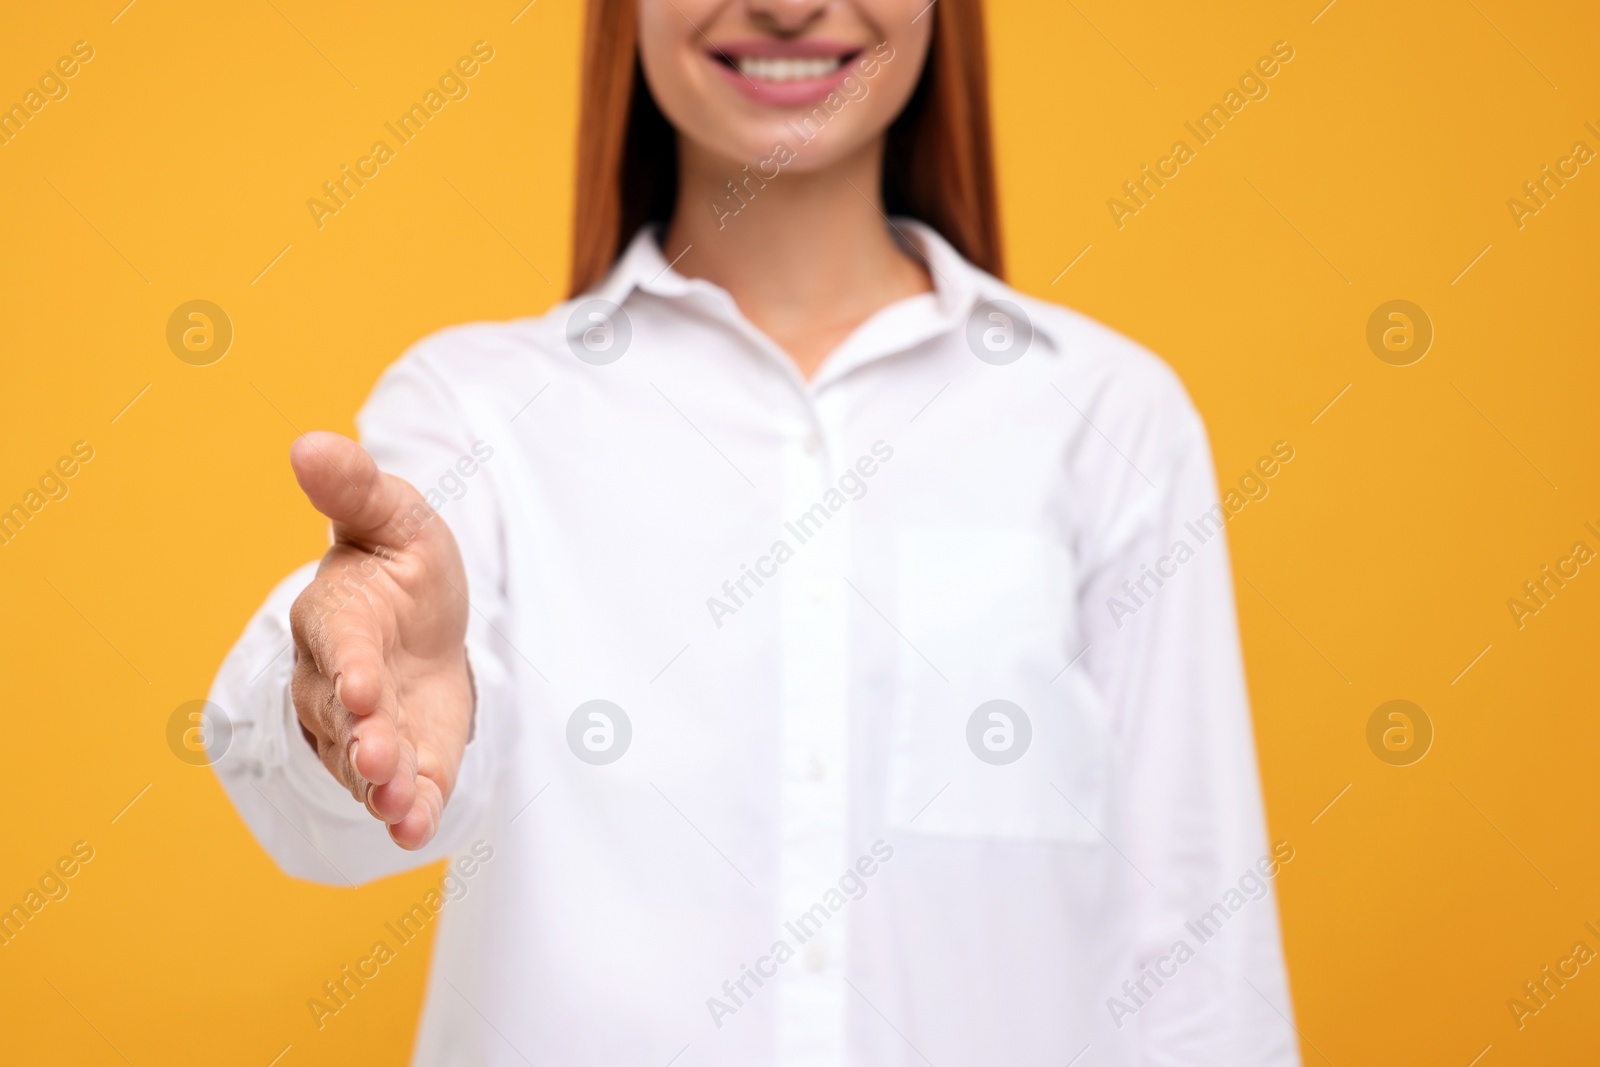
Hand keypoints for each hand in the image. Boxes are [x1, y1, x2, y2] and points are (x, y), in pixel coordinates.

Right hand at [286, 431, 472, 849]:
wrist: (429, 623)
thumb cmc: (402, 566)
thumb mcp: (395, 516)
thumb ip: (355, 490)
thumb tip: (307, 442)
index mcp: (336, 617)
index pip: (336, 646)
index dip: (347, 666)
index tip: (359, 685)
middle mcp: (338, 682)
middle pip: (342, 718)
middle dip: (362, 738)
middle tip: (381, 757)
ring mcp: (367, 730)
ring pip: (362, 764)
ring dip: (380, 786)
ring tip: (398, 803)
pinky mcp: (405, 762)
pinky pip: (400, 794)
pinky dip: (408, 814)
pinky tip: (417, 831)